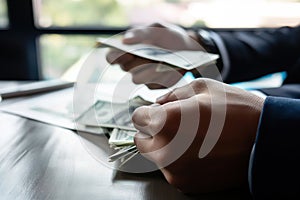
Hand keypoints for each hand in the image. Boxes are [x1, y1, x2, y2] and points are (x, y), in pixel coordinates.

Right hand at [106, 23, 201, 88]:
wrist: (188, 50)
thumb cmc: (169, 37)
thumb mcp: (158, 29)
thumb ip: (141, 33)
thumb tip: (125, 40)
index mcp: (127, 49)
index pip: (112, 56)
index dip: (115, 56)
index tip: (127, 52)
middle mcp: (131, 65)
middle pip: (126, 68)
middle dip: (137, 61)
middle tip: (150, 54)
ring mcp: (142, 76)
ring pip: (138, 78)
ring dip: (150, 70)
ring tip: (164, 61)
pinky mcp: (154, 85)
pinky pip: (154, 84)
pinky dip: (163, 76)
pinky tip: (172, 68)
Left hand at [132, 78, 264, 192]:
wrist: (264, 142)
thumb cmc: (235, 110)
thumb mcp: (202, 88)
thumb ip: (170, 95)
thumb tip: (156, 104)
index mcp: (165, 122)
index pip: (137, 118)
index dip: (147, 112)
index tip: (157, 112)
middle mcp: (164, 150)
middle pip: (142, 140)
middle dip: (153, 131)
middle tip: (175, 124)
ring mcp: (174, 171)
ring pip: (155, 156)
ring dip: (165, 146)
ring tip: (191, 137)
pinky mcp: (184, 184)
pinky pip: (170, 169)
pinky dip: (177, 160)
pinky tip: (198, 151)